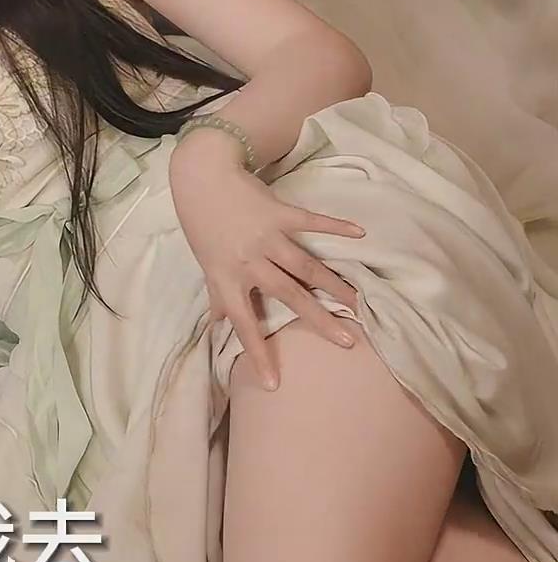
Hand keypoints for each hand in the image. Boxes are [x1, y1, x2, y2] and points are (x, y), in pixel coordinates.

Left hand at [171, 153, 364, 388]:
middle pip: (289, 294)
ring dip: (334, 283)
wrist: (202, 178)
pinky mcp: (279, 212)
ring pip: (305, 265)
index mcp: (227, 279)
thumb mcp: (207, 265)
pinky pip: (311, 222)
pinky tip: (359, 234)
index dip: (258, 353)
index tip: (274, 384)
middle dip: (318, 319)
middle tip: (347, 341)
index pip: (244, 323)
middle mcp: (248, 260)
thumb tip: (216, 326)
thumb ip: (218, 296)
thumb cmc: (203, 226)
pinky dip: (335, 227)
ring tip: (358, 301)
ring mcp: (266, 235)